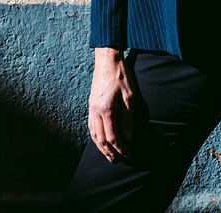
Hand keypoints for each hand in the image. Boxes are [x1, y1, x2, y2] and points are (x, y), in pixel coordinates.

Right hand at [87, 47, 134, 162]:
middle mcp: (95, 111)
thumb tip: (128, 138)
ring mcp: (91, 108)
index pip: (112, 137)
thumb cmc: (121, 76)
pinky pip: (90, 126)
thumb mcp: (130, 97)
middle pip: (101, 139)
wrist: (107, 60)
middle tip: (119, 161)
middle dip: (110, 152)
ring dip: (101, 147)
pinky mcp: (90, 105)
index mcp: (106, 109)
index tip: (129, 154)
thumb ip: (128, 119)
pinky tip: (101, 141)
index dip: (121, 148)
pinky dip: (96, 137)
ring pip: (93, 134)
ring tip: (110, 156)